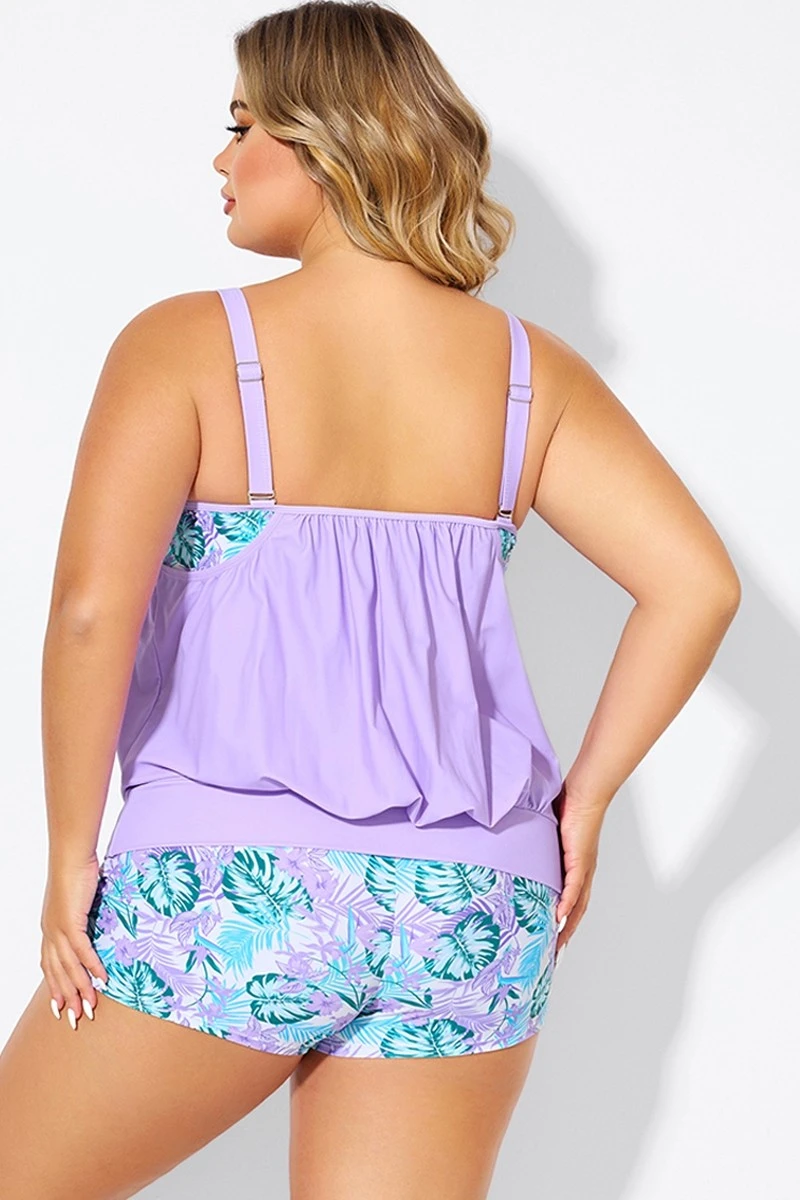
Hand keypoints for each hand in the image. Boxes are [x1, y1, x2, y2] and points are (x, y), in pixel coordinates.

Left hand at [40, 854, 108, 1029]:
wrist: (70, 855)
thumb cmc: (75, 871)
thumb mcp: (77, 900)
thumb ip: (81, 915)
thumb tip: (92, 921)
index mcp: (49, 929)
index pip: (49, 966)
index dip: (54, 988)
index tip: (61, 1007)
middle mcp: (49, 933)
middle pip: (57, 974)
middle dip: (66, 999)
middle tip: (76, 1019)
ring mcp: (58, 929)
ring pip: (69, 968)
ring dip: (81, 990)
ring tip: (91, 1007)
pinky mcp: (70, 922)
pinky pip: (82, 951)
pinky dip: (92, 967)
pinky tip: (102, 980)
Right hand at [553, 784, 606, 956]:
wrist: (583, 794)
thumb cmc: (567, 809)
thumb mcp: (548, 837)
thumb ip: (538, 849)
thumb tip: (517, 853)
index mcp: (576, 870)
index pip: (571, 904)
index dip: (563, 925)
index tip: (552, 943)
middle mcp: (583, 874)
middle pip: (576, 913)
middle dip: (565, 936)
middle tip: (552, 957)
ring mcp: (583, 869)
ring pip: (577, 907)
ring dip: (567, 928)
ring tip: (556, 946)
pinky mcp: (580, 861)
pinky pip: (574, 888)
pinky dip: (567, 905)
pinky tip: (559, 919)